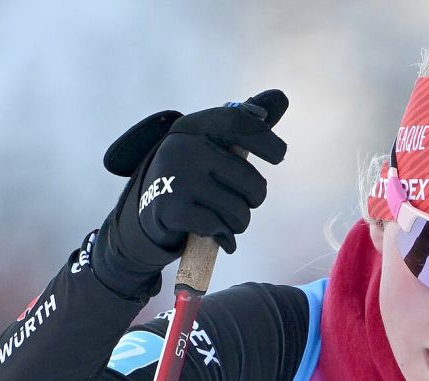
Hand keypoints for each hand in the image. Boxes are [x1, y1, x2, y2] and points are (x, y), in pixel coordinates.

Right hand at [92, 90, 288, 298]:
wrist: (146, 210)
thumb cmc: (193, 174)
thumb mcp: (213, 144)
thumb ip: (247, 124)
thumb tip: (281, 97)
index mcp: (195, 126)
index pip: (239, 123)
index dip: (266, 140)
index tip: (279, 156)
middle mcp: (184, 147)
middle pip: (252, 183)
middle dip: (255, 200)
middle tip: (241, 201)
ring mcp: (176, 177)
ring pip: (238, 211)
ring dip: (238, 222)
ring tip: (224, 217)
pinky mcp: (170, 208)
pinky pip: (217, 226)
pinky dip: (221, 234)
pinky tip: (210, 230)